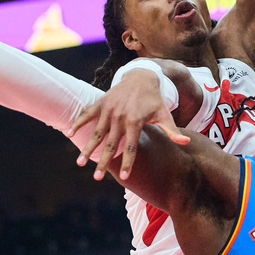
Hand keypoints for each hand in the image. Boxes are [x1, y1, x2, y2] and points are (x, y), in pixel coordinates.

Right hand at [69, 69, 189, 180]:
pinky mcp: (101, 102)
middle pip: (111, 143)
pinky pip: (87, 114)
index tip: (125, 177)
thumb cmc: (154, 100)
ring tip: (80, 163)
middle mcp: (120, 116)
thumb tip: (186, 143)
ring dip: (88, 148)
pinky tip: (68, 134)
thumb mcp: (164, 114)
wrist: (141, 76)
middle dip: (104, 161)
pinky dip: (78, 123)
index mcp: (135, 121)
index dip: (128, 162)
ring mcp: (109, 109)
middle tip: (96, 177)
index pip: (132, 146)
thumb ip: (172, 131)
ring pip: (97, 132)